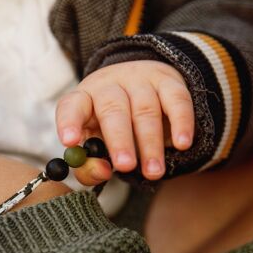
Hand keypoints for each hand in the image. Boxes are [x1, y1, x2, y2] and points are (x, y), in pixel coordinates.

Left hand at [56, 61, 193, 181]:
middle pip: (112, 109)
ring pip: (145, 109)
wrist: (140, 88)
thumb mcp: (95, 143)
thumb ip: (90, 165)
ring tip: (153, 171)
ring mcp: (139, 80)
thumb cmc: (110, 125)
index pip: (71, 106)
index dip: (69, 122)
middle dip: (119, 140)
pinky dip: (181, 122)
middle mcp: (109, 86)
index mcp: (84, 99)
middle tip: (125, 166)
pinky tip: (182, 143)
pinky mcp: (167, 81)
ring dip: (150, 142)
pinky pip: (176, 99)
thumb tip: (101, 172)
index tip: (70, 140)